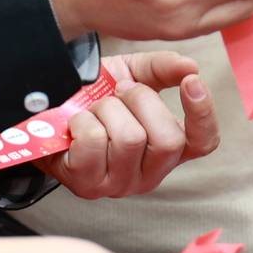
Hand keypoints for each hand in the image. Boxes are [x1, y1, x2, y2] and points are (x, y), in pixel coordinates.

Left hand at [45, 54, 221, 200]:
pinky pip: (95, 143)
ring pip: (130, 140)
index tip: (192, 81)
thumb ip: (162, 68)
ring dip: (106, 110)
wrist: (48, 107)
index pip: (203, 143)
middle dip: (141, 102)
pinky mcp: (88, 186)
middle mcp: (150, 173)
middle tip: (119, 92)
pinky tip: (76, 125)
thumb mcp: (130, 74)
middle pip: (168, 141)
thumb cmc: (94, 96)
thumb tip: (191, 67)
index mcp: (168, 148)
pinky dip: (82, 121)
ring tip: (94, 109)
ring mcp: (119, 184)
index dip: (204, 114)